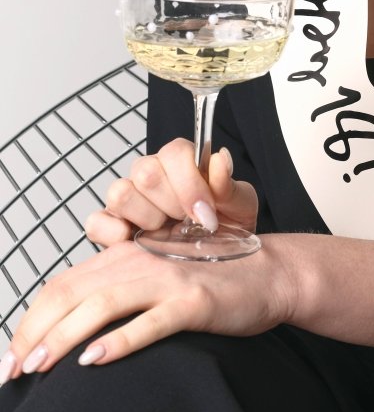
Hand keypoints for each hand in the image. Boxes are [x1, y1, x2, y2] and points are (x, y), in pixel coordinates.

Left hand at [0, 237, 289, 380]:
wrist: (269, 272)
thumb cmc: (212, 278)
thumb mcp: (157, 277)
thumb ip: (119, 291)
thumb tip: (72, 331)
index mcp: (127, 256)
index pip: (62, 284)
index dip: (30, 319)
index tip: (13, 354)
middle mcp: (141, 261)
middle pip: (72, 293)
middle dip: (35, 332)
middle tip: (14, 370)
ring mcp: (167, 280)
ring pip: (101, 304)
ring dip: (62, 337)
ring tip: (39, 366)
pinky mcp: (193, 301)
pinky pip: (149, 321)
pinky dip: (118, 341)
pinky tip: (94, 359)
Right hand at [85, 138, 257, 245]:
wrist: (216, 259)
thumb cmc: (226, 226)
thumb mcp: (239, 206)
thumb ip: (228, 184)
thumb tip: (220, 160)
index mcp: (181, 161)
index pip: (174, 152)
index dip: (189, 183)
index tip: (205, 213)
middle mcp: (150, 174)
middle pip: (146, 171)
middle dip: (171, 204)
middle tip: (187, 223)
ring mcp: (127, 199)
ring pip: (120, 193)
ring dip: (146, 218)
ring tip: (165, 233)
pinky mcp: (109, 225)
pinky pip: (96, 221)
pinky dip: (112, 233)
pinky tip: (137, 243)